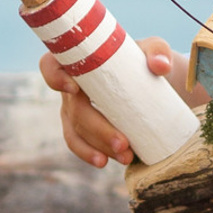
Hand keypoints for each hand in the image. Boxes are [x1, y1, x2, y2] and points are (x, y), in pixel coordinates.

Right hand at [40, 36, 184, 167]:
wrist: (154, 83)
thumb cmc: (146, 61)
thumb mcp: (155, 50)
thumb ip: (158, 52)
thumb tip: (160, 66)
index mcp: (81, 61)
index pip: (51, 64)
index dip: (55, 76)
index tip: (74, 89)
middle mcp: (71, 85)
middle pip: (74, 108)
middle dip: (97, 128)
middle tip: (124, 143)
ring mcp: (74, 108)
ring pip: (76, 130)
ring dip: (98, 145)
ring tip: (125, 156)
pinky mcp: (83, 127)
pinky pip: (78, 142)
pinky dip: (89, 153)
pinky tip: (104, 162)